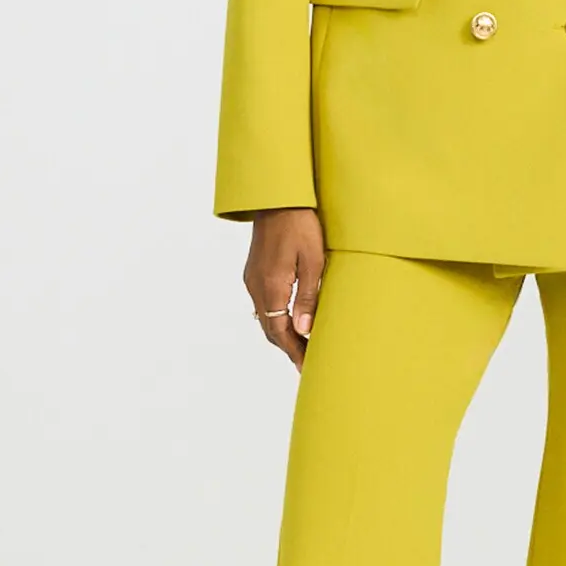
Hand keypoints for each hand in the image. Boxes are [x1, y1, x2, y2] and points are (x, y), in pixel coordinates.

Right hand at [244, 207, 326, 371]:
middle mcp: (256, 286)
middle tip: (307, 364)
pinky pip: (263, 304)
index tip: (307, 368)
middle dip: (289, 348)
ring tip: (302, 347)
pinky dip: (276, 318)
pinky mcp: (254, 271)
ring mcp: (252, 278)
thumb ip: (307, 297)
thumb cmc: (300, 224)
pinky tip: (289, 321)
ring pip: (265, 317)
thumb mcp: (313, 261)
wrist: (277, 196)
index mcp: (271, 286)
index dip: (294, 352)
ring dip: (282, 334)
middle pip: (270, 329)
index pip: (280, 332)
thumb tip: (303, 331)